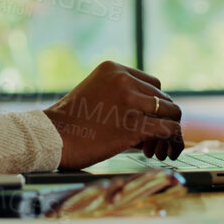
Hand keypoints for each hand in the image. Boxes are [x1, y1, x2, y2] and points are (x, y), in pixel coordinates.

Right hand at [44, 61, 183, 169]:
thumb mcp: (94, 92)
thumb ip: (120, 95)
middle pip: (163, 99)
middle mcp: (124, 80)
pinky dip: (171, 143)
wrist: (51, 137)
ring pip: (172, 113)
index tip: (149, 123)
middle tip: (153, 140)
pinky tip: (163, 154)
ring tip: (160, 148)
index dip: (154, 106)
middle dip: (162, 120)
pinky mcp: (134, 126)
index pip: (153, 84)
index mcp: (114, 69)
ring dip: (170, 131)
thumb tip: (151, 116)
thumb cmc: (69, 122)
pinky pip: (168, 131)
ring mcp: (130, 102)